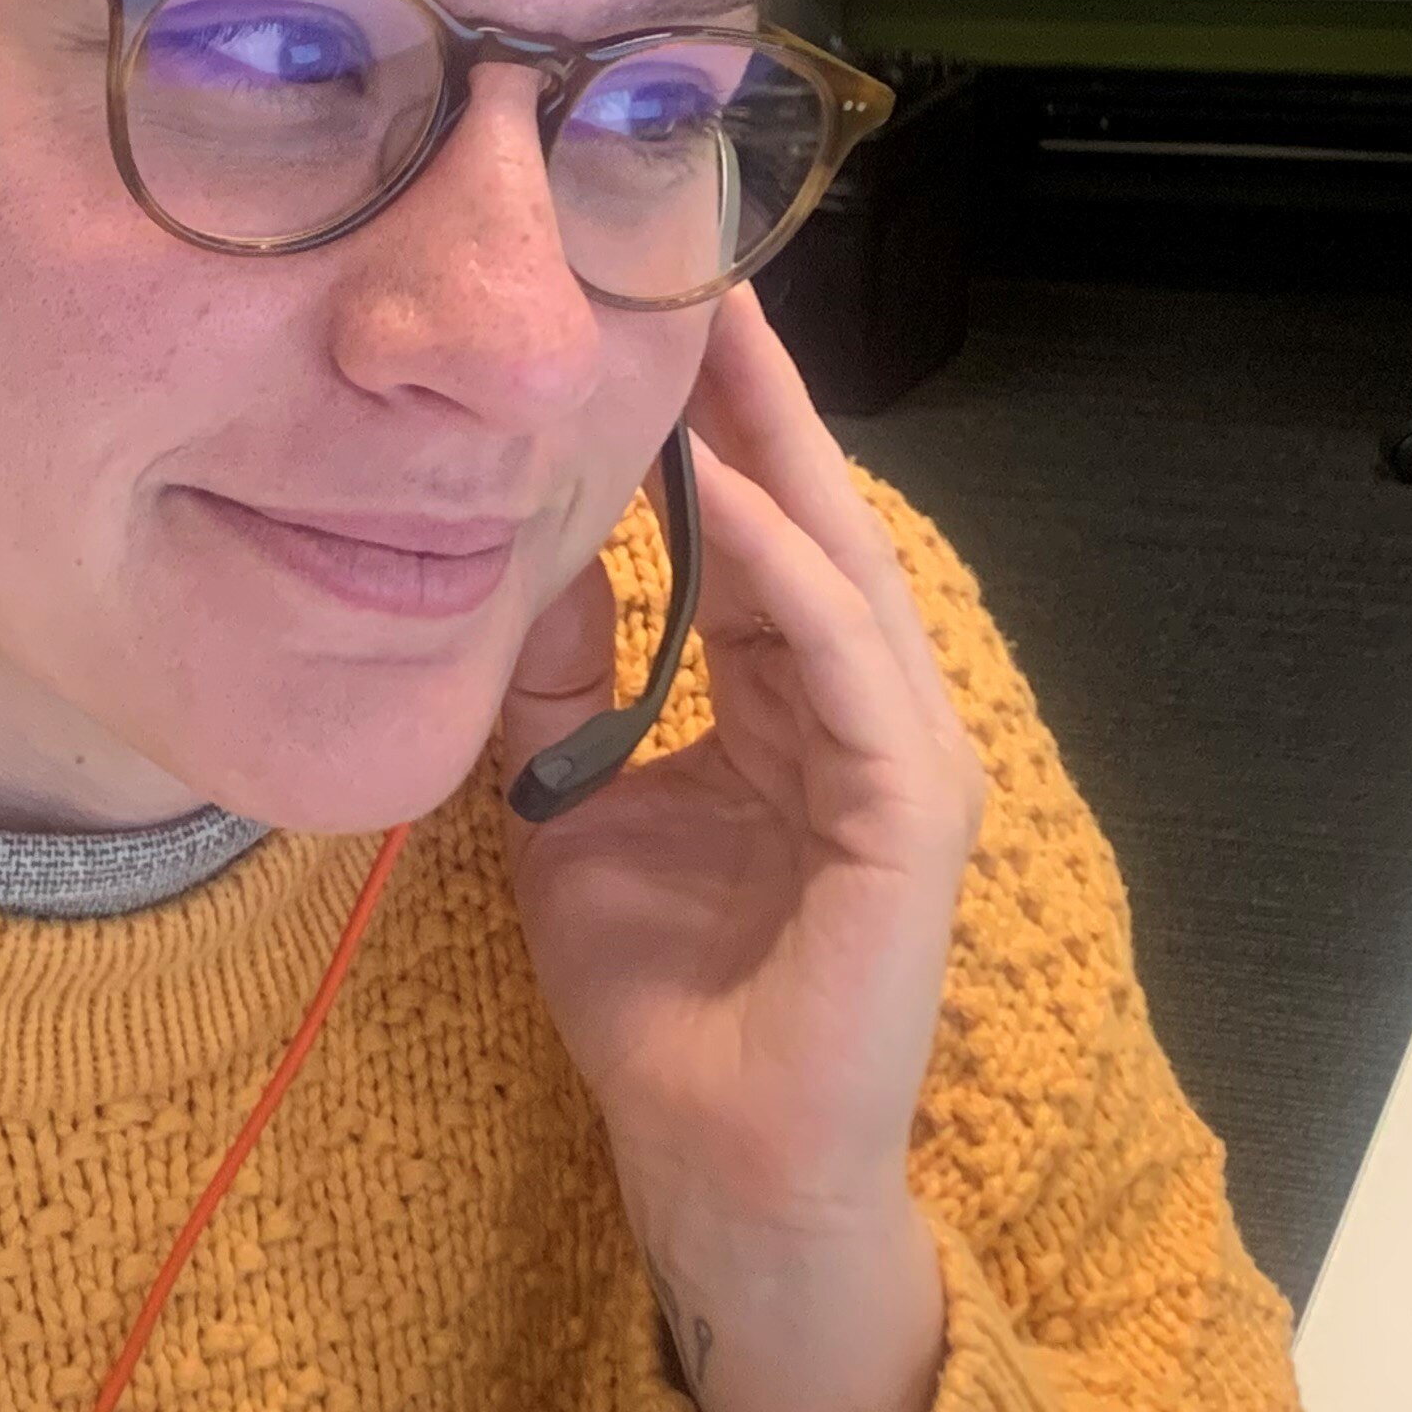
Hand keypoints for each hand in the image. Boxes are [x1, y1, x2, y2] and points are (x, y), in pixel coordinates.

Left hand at [498, 283, 984, 1411]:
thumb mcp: (566, 804)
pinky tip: (721, 495)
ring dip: (769, 447)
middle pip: (806, 513)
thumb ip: (559, 680)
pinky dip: (784, 574)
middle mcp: (860, 706)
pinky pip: (844, 664)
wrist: (716, 1159)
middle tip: (690, 252)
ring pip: (836, 565)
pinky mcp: (911, 817)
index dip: (703, 416)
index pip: (750, 525)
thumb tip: (500, 547)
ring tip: (699, 331)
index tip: (639, 299)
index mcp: (789, 698)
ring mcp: (901, 757)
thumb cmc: (661, 998)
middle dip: (751, 388)